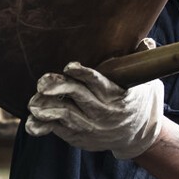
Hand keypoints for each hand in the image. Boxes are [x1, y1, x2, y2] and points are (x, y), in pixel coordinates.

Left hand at [25, 60, 163, 159]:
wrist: (138, 136)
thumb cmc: (136, 101)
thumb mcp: (146, 82)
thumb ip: (143, 59)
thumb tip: (147, 41)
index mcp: (115, 95)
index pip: (98, 82)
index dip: (83, 74)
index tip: (69, 66)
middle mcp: (103, 111)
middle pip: (78, 96)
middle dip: (58, 87)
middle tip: (42, 82)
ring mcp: (91, 126)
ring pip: (66, 115)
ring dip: (48, 109)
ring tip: (33, 103)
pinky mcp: (80, 137)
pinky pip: (59, 131)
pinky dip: (44, 126)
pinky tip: (32, 123)